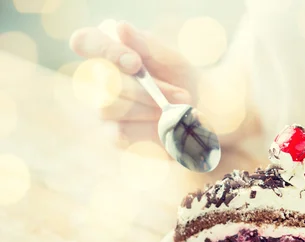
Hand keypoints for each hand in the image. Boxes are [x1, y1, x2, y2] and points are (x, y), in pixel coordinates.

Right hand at [70, 21, 196, 138]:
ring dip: (150, 108)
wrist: (201, 115)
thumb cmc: (182, 81)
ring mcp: (104, 107)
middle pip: (104, 81)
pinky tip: (164, 125)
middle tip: (182, 95)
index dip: (104, 50)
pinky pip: (121, 132)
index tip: (135, 63)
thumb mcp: (172, 61)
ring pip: (110, 107)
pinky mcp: (114, 134)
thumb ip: (147, 46)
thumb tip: (120, 28)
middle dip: (145, 90)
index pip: (85, 41)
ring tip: (177, 109)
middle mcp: (100, 79)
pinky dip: (149, 129)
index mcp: (110, 52)